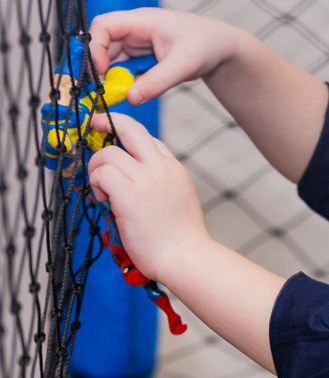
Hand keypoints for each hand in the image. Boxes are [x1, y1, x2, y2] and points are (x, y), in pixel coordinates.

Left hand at [87, 113, 209, 281]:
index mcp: (174, 168)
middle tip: (93, 124)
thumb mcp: (179, 197)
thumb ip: (160, 182)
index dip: (126, 137)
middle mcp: (161, 168)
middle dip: (107, 122)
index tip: (113, 142)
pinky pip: (102, 174)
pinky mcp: (129, 195)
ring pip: (108, 153)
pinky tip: (103, 200)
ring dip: (97, 170)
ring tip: (102, 192)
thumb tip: (133, 179)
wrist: (185, 256)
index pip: (147, 139)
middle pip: (130, 128)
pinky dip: (96, 184)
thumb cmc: (179, 237)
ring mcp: (146, 179)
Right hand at [88, 8, 244, 104]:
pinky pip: (125, 69)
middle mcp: (135, 30)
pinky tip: (132, 92)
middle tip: (101, 91)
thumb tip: (130, 98)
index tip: (101, 70)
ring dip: (112, 77)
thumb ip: (157, 82)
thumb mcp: (183, 65)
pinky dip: (124, 81)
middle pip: (103, 44)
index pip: (104, 25)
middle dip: (99, 67)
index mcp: (142, 20)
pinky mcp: (142, 57)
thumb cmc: (206, 46)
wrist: (222, 49)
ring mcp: (138, 43)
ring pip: (112, 59)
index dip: (96, 46)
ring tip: (115, 94)